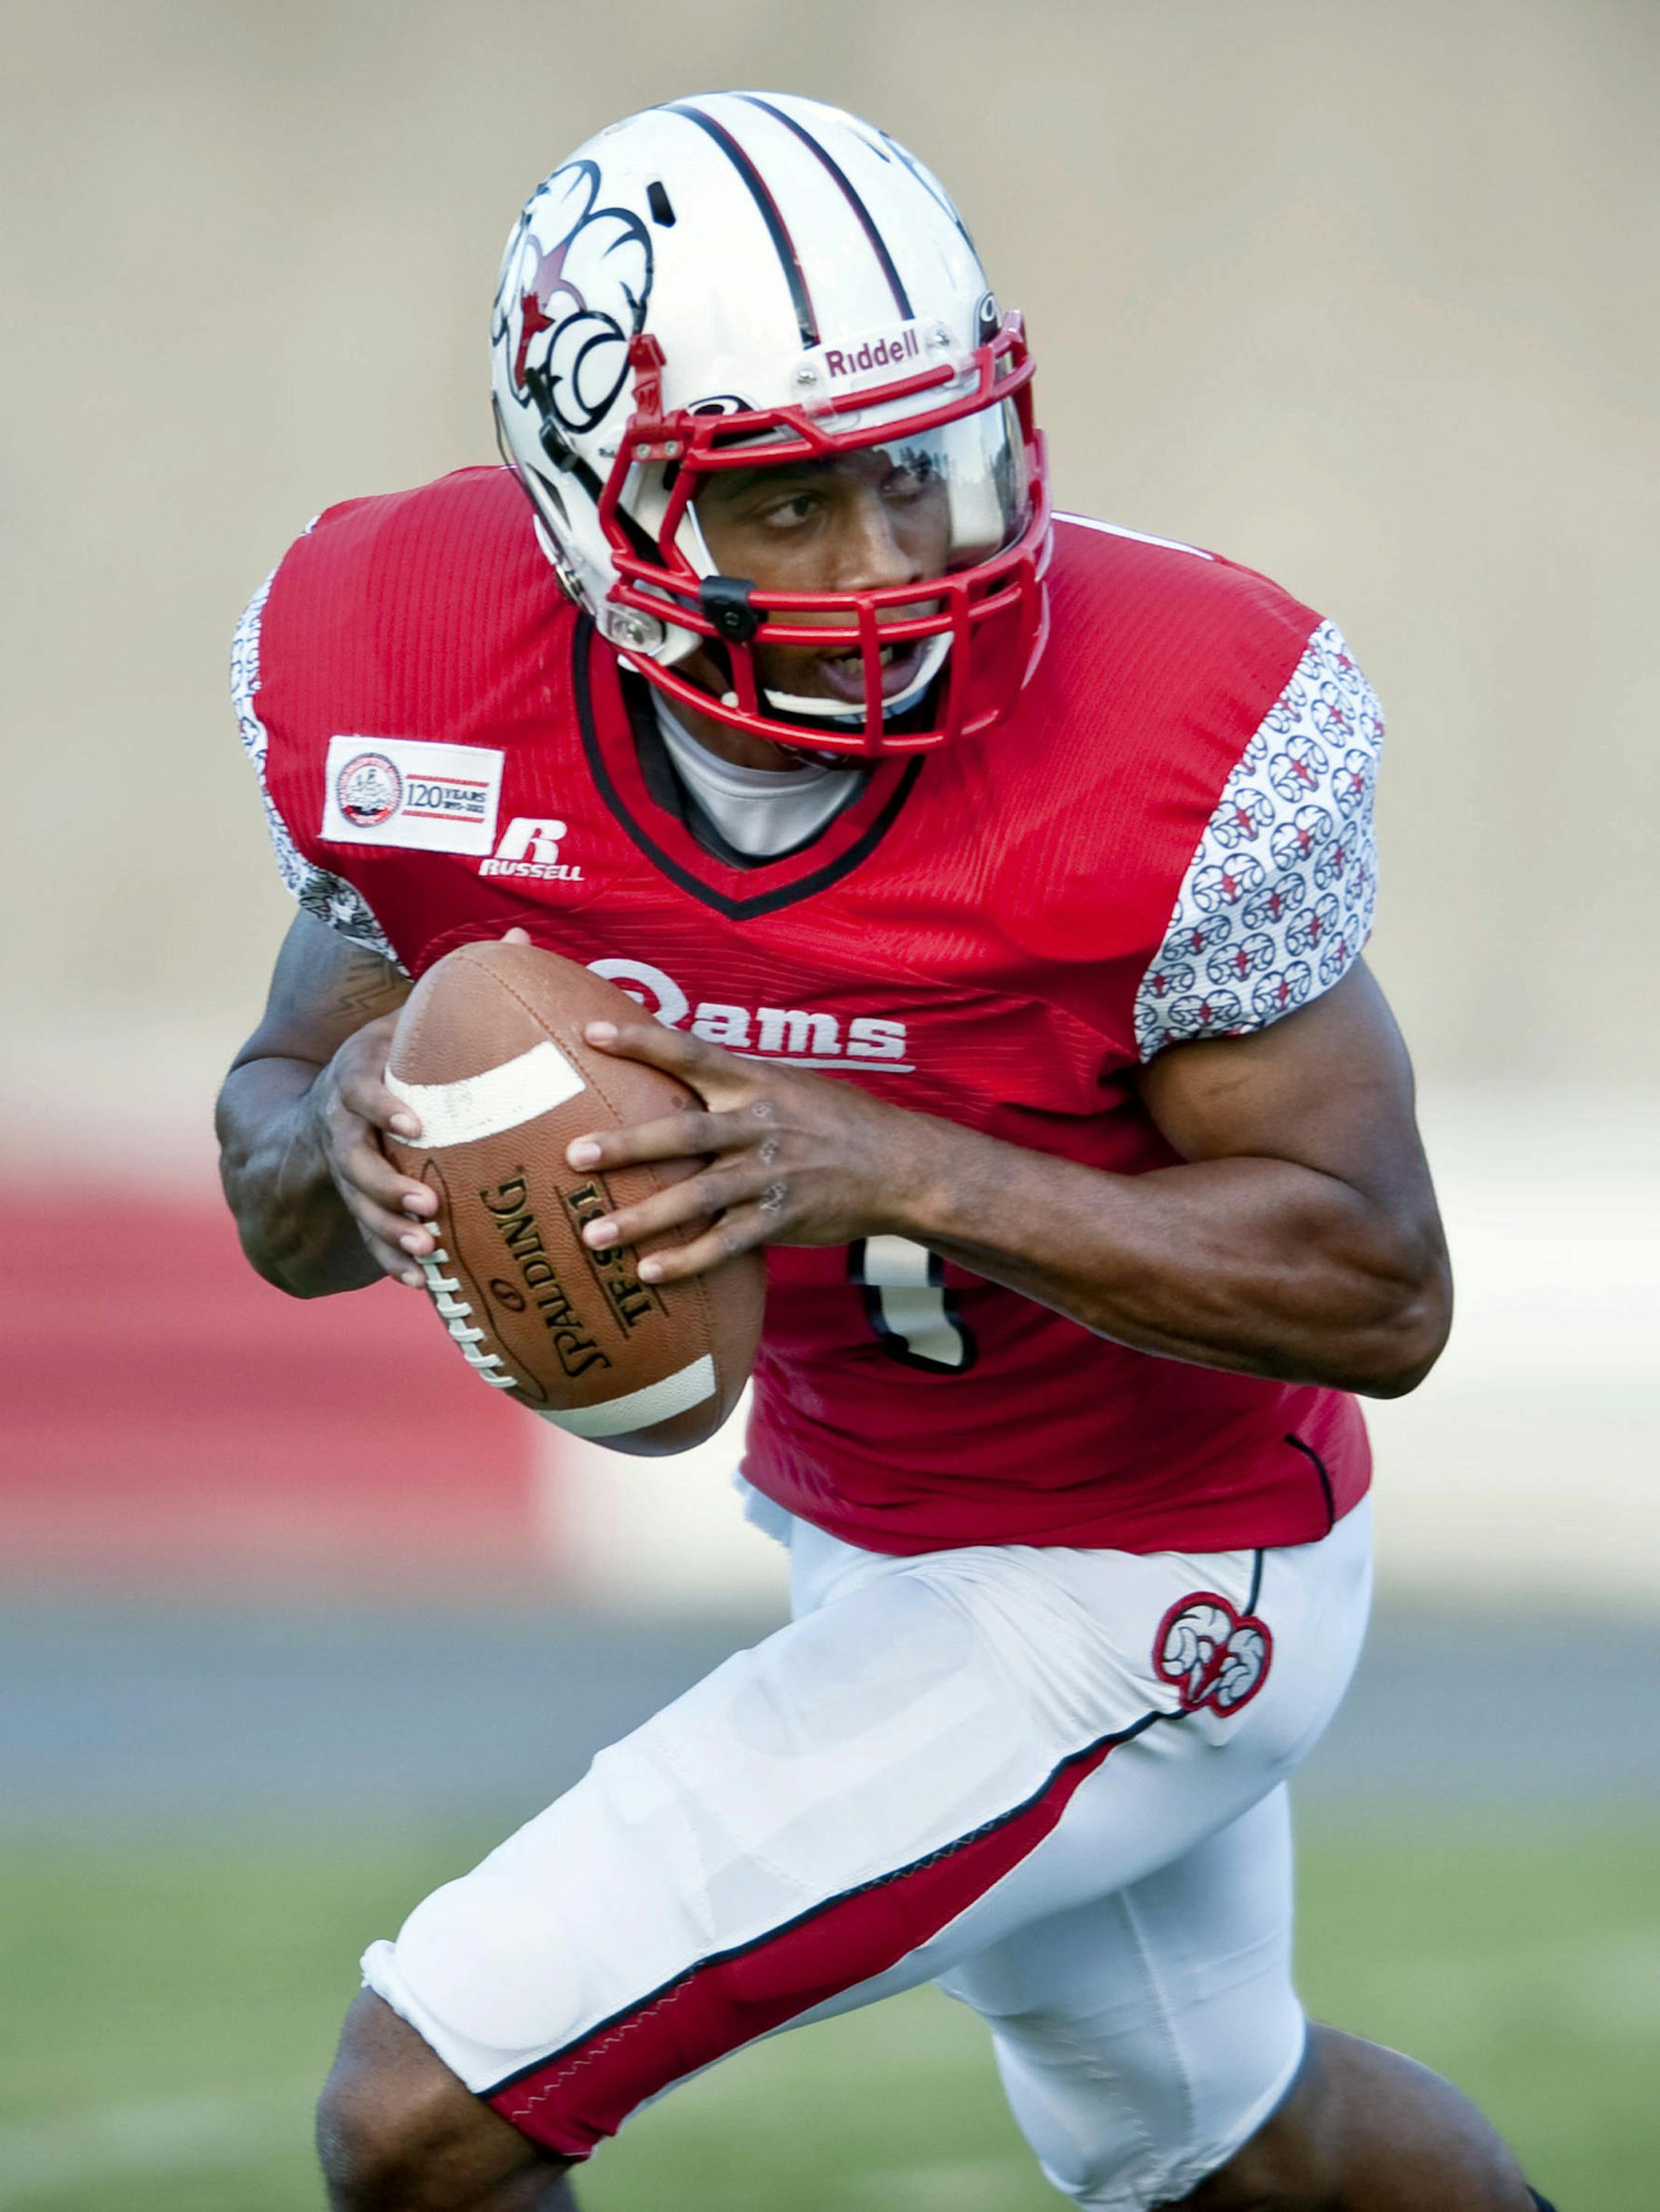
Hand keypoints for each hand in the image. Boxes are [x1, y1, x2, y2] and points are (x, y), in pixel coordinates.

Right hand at [304, 927, 533, 1286]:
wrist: (320, 1095)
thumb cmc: (391, 1050)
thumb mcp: (408, 1013)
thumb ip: (455, 985)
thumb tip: (518, 936)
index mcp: (356, 1074)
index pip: (361, 1089)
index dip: (383, 1107)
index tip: (415, 1122)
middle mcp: (342, 1124)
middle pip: (353, 1161)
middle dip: (386, 1187)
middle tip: (427, 1206)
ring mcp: (344, 1167)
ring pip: (359, 1205)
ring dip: (388, 1231)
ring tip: (426, 1251)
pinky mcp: (353, 1200)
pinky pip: (366, 1238)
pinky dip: (389, 1260)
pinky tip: (421, 1284)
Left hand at [564, 1019, 928, 1283]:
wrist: (902, 1165)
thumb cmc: (836, 1120)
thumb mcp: (789, 1085)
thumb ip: (733, 1083)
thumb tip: (671, 1070)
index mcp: (755, 1082)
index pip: (690, 1052)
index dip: (640, 1040)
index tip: (589, 1032)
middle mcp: (759, 1125)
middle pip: (685, 1133)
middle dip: (627, 1145)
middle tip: (574, 1155)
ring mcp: (770, 1175)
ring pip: (699, 1196)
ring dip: (643, 1218)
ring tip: (593, 1236)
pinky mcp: (781, 1219)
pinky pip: (728, 1244)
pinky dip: (688, 1261)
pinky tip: (649, 1273)